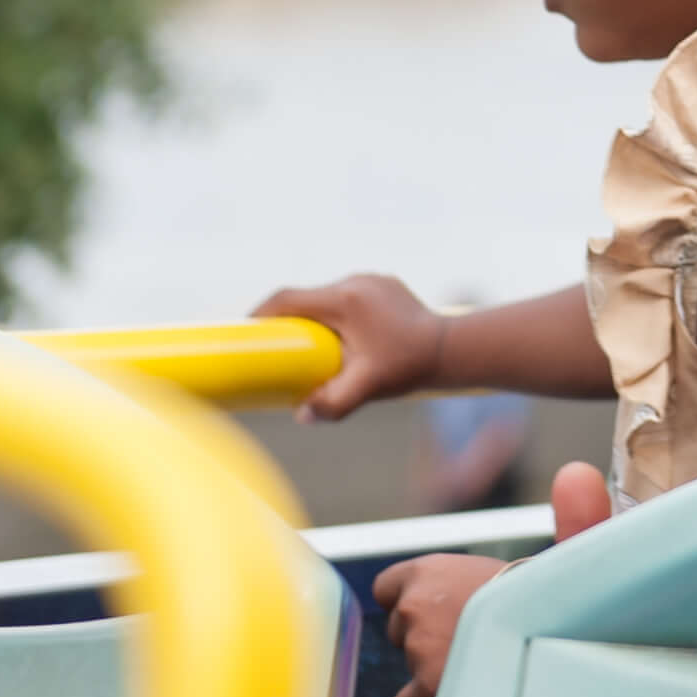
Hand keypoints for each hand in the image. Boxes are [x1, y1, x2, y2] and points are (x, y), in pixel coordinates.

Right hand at [250, 275, 444, 419]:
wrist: (452, 349)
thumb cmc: (409, 366)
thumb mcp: (368, 387)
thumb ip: (333, 403)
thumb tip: (301, 416)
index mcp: (344, 299)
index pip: (287, 298)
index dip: (260, 314)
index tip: (244, 332)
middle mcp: (354, 282)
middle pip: (305, 298)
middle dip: (286, 322)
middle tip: (272, 349)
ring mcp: (369, 281)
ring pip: (326, 297)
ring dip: (313, 319)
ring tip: (305, 348)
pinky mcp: (381, 285)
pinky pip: (346, 298)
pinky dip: (334, 315)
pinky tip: (338, 340)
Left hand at [369, 466, 613, 696]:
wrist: (563, 637)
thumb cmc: (564, 599)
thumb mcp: (560, 555)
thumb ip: (557, 522)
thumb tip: (579, 473)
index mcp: (432, 569)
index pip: (389, 588)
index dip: (415, 601)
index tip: (447, 611)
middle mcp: (416, 606)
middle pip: (400, 632)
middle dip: (428, 640)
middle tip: (476, 644)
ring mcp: (418, 651)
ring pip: (411, 669)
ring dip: (436, 674)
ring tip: (482, 671)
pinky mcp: (426, 691)